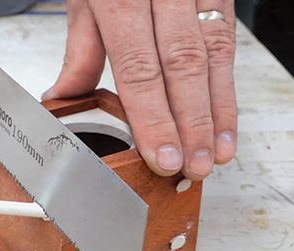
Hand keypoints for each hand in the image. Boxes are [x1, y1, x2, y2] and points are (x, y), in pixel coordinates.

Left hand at [42, 0, 237, 180]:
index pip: (138, 68)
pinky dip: (228, 87)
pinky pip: (228, 41)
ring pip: (213, 57)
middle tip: (192, 166)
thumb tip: (66, 95)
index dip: (153, 117)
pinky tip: (226, 120)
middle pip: (181, 67)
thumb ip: (82, 49)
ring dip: (216, 113)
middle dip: (190, 124)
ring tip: (215, 154)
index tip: (162, 155)